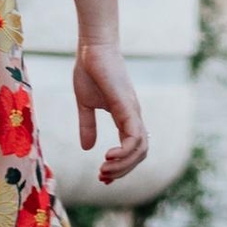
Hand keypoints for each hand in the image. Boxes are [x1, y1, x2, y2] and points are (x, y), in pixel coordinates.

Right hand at [69, 39, 148, 184]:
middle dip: (123, 171)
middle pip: (140, 154)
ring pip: (141, 148)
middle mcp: (133, 117)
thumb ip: (88, 126)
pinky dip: (125, 152)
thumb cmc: (90, 71)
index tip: (102, 177)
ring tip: (103, 170)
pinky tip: (108, 156)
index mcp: (126, 118)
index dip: (121, 167)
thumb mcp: (85, 105)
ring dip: (123, 165)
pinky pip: (134, 136)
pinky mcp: (127, 107)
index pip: (132, 149)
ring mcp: (132, 111)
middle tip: (102, 177)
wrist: (92, 48)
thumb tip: (87, 148)